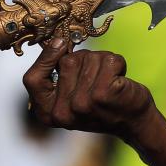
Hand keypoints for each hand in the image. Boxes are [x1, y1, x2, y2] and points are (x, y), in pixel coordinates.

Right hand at [23, 37, 154, 142]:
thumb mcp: (73, 99)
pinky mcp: (103, 94)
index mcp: (48, 113)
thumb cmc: (103, 106)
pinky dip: (119, 63)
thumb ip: (61, 77)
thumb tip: (58, 42)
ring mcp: (82, 103)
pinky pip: (110, 60)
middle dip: (87, 60)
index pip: (32, 79)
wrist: (133, 124)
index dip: (45, 58)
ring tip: (110, 80)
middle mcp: (62, 111)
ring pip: (90, 58)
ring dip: (104, 62)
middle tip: (99, 77)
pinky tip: (121, 78)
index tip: (60, 43)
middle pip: (67, 61)